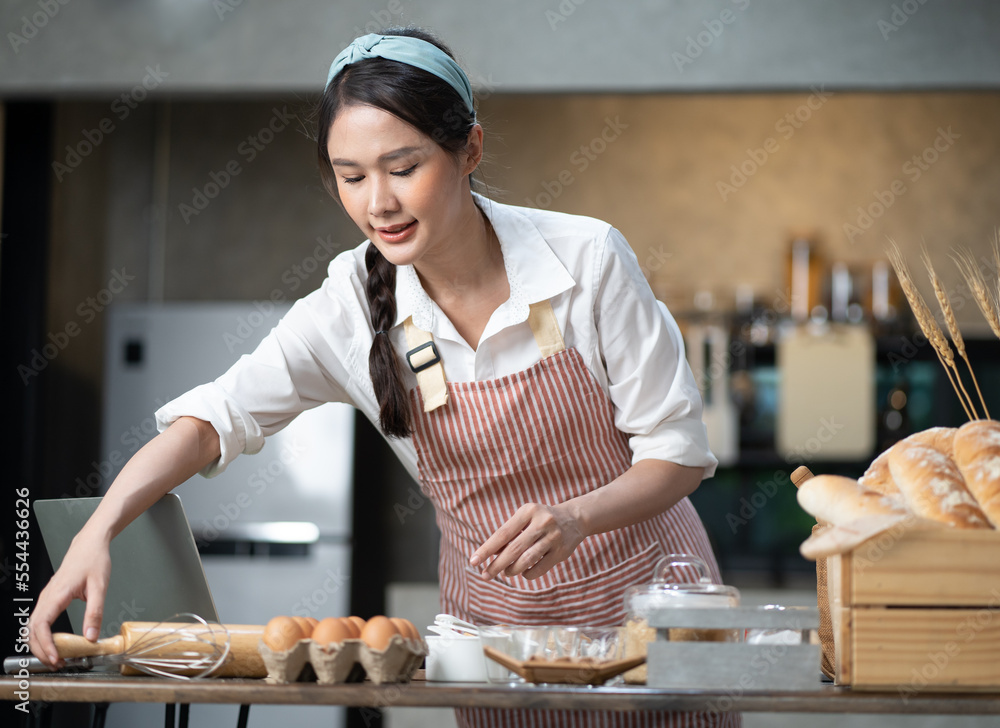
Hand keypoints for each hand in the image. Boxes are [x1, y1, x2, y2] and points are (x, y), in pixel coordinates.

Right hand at [29, 531, 111, 666]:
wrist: (89, 544)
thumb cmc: (94, 561)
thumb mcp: (100, 587)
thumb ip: (95, 613)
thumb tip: (91, 637)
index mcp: (57, 594)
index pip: (41, 626)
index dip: (46, 645)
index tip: (56, 658)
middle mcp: (46, 597)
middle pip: (32, 630)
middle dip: (41, 650)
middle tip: (57, 664)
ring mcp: (46, 597)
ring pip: (33, 627)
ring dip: (41, 644)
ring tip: (57, 657)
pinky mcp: (49, 598)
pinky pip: (39, 621)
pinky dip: (43, 635)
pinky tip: (56, 643)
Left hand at [470, 502, 584, 580]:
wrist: (574, 519)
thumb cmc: (540, 520)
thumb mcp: (525, 519)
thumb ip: (509, 535)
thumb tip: (490, 555)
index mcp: (528, 511)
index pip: (503, 533)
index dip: (487, 548)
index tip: (474, 560)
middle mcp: (542, 522)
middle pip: (513, 549)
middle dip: (496, 565)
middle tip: (485, 575)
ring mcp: (553, 537)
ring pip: (526, 560)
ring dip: (511, 570)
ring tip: (506, 572)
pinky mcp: (562, 552)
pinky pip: (539, 568)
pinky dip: (527, 573)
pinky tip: (523, 572)